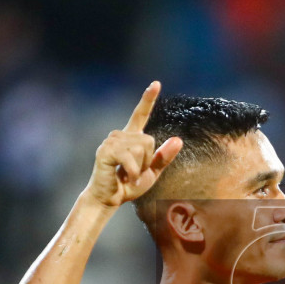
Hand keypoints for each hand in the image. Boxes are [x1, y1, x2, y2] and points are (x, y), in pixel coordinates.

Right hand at [82, 81, 182, 208]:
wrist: (110, 199)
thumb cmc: (129, 185)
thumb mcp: (152, 172)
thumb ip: (164, 157)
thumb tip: (179, 140)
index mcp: (131, 137)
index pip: (141, 114)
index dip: (148, 99)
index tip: (156, 83)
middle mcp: (120, 135)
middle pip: (149, 140)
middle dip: (147, 161)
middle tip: (134, 172)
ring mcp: (111, 141)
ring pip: (141, 148)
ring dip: (139, 167)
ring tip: (127, 174)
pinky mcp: (105, 151)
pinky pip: (130, 158)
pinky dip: (133, 172)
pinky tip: (125, 177)